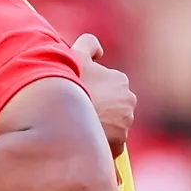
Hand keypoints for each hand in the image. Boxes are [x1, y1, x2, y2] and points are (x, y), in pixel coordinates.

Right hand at [72, 34, 135, 151]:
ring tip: (80, 130)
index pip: (110, 89)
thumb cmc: (69, 83)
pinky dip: (101, 146)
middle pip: (114, 109)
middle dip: (102, 112)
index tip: (81, 97)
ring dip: (101, 129)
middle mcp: (128, 102)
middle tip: (81, 114)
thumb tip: (100, 51)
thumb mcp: (76, 54)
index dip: (95, 93)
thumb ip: (90, 44)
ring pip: (113, 128)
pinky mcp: (118, 145)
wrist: (62, 115)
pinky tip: (85, 142)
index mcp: (120, 80)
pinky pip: (111, 147)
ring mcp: (125, 125)